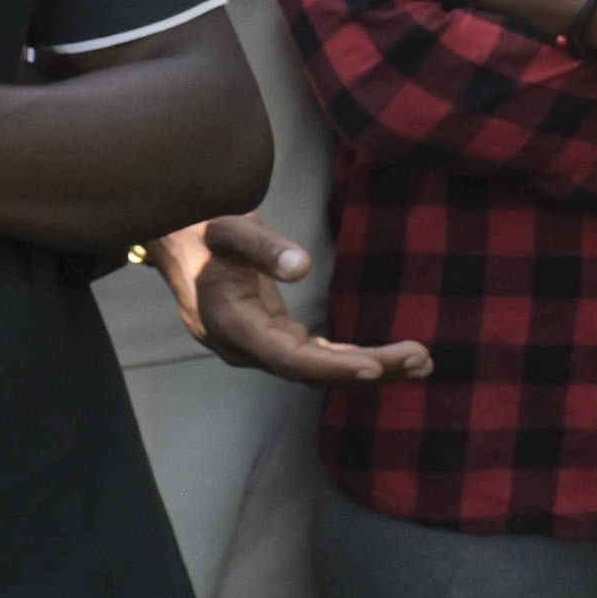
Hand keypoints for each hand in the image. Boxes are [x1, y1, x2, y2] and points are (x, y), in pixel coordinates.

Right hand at [154, 217, 431, 385]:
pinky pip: (314, 356)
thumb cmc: (200, 229)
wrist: (174, 240)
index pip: (287, 357)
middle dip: (367, 369)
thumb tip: (303, 266)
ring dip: (367, 368)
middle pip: (310, 370)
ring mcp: (257, 346)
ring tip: (421, 364)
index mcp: (229, 323)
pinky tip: (387, 361)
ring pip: (316, 367)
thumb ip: (261, 246)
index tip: (375, 367)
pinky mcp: (271, 338)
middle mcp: (244, 345)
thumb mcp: (226, 227)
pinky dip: (349, 358)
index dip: (331, 366)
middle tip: (422, 361)